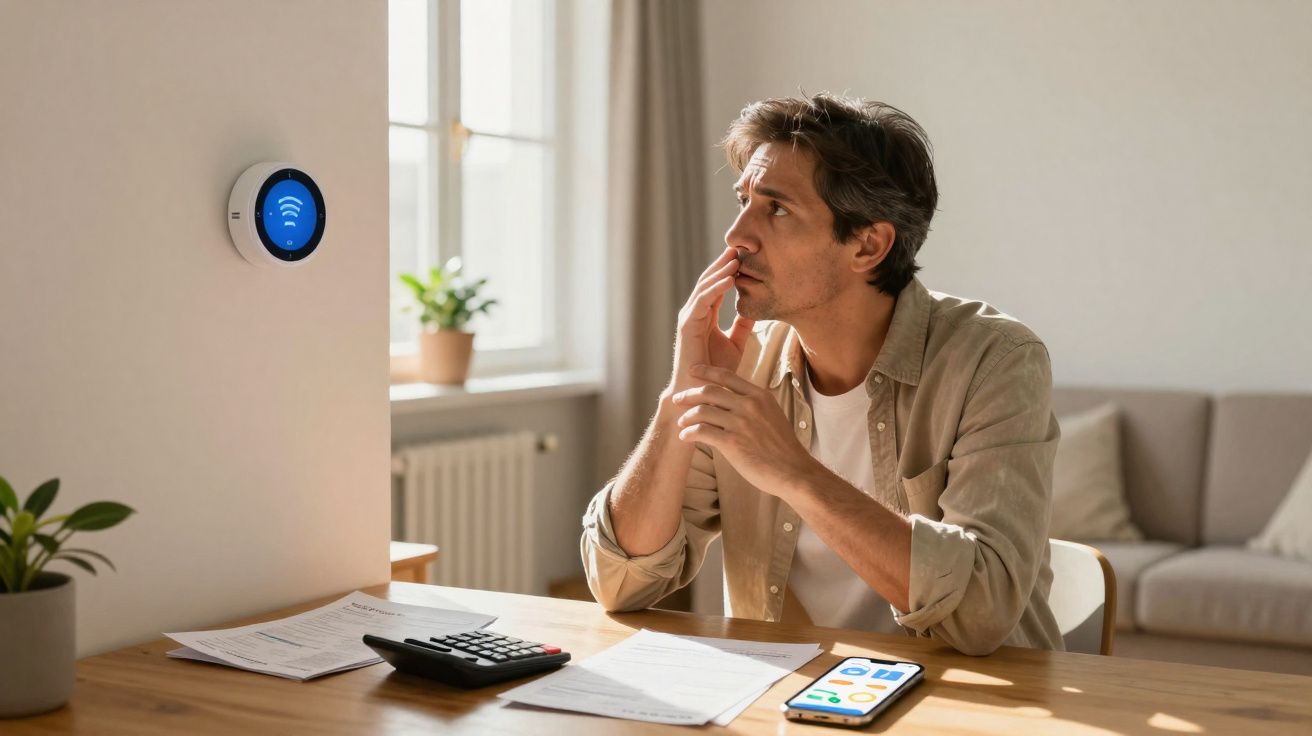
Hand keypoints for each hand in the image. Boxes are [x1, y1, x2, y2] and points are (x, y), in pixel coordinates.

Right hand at [668, 247, 756, 395]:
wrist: (702, 392)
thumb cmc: (716, 372)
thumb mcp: (736, 343)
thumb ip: (743, 325)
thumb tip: (756, 308)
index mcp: (704, 315)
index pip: (716, 286)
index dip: (728, 270)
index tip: (745, 255)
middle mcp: (695, 313)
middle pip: (709, 281)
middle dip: (723, 264)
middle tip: (740, 246)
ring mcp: (689, 318)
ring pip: (704, 288)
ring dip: (720, 271)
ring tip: (736, 258)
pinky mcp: (688, 326)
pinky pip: (702, 302)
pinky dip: (715, 289)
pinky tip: (729, 279)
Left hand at [671, 364, 822, 498]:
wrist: (794, 472)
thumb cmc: (783, 448)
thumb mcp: (772, 415)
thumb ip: (752, 406)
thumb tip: (728, 403)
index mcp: (759, 396)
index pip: (726, 376)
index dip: (705, 371)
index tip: (692, 370)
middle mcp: (749, 405)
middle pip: (709, 391)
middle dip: (688, 394)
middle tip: (677, 399)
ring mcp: (740, 423)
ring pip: (702, 411)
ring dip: (686, 417)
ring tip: (681, 424)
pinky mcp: (731, 443)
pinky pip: (701, 432)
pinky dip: (689, 433)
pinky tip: (685, 437)